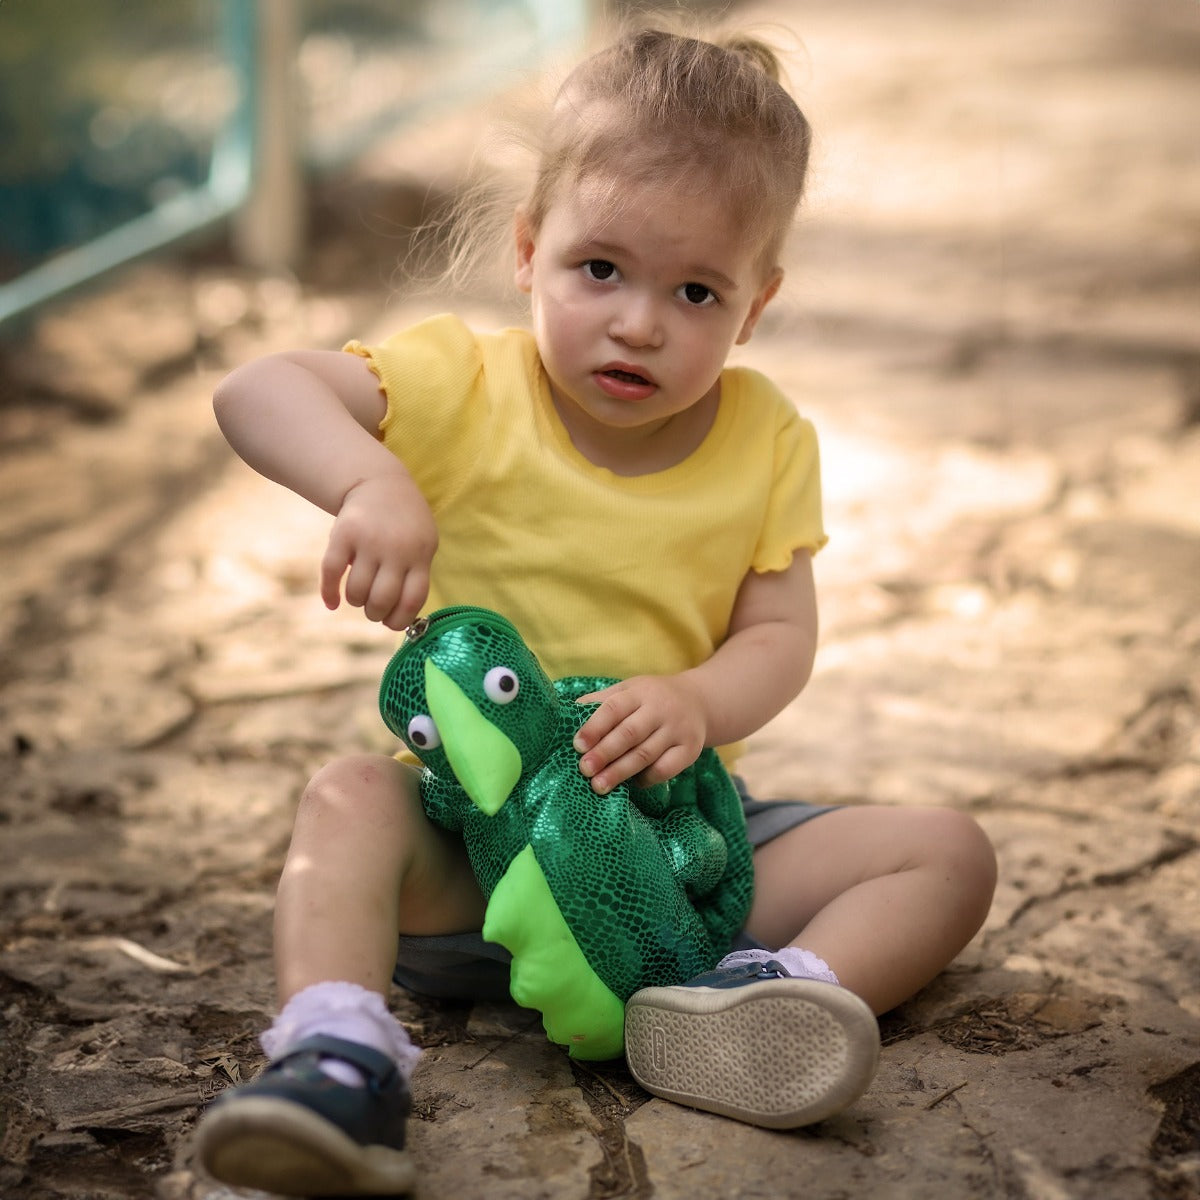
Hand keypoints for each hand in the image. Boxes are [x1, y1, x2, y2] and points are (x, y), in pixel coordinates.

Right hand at [320, 474, 437, 629]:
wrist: (379, 483)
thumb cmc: (405, 525)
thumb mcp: (422, 545)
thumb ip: (415, 577)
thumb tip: (401, 621)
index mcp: (420, 555)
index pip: (412, 600)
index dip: (399, 620)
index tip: (390, 623)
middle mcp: (395, 549)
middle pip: (381, 600)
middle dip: (374, 613)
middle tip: (372, 609)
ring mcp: (368, 540)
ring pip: (356, 591)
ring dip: (355, 601)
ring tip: (358, 595)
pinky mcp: (343, 534)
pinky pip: (331, 572)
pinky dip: (329, 593)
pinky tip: (332, 602)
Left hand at [573, 674, 706, 794]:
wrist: (699, 701)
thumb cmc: (651, 699)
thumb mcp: (629, 690)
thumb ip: (601, 701)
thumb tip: (567, 714)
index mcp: (639, 692)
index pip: (614, 708)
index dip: (594, 727)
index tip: (577, 745)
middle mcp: (660, 709)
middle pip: (629, 733)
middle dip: (605, 753)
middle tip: (585, 770)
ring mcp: (677, 730)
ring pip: (646, 754)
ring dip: (620, 771)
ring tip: (599, 786)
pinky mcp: (690, 750)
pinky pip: (665, 768)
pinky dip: (646, 778)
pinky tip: (631, 784)